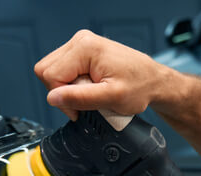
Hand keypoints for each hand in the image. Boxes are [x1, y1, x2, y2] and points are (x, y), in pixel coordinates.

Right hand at [34, 30, 168, 119]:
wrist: (153, 81)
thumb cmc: (139, 87)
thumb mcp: (111, 98)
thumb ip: (81, 98)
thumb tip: (53, 98)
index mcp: (85, 47)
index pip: (50, 74)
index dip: (61, 98)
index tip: (79, 110)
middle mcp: (80, 41)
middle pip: (46, 70)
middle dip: (62, 92)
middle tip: (86, 101)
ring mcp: (81, 44)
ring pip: (52, 71)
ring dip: (67, 89)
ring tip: (91, 93)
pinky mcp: (83, 52)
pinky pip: (63, 70)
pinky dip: (73, 84)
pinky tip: (90, 87)